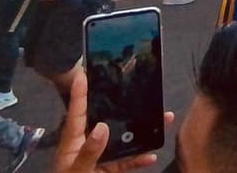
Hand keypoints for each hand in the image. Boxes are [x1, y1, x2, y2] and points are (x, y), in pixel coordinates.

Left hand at [53, 72, 173, 172]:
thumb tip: (103, 127)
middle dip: (127, 108)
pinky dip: (140, 160)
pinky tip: (152, 157)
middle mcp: (89, 145)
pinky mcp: (110, 171)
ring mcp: (101, 159)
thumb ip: (89, 152)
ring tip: (163, 120)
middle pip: (109, 122)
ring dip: (143, 133)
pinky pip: (128, 162)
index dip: (79, 93)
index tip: (83, 73)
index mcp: (73, 142)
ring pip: (125, 141)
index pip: (77, 113)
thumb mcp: (77, 172)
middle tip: (143, 91)